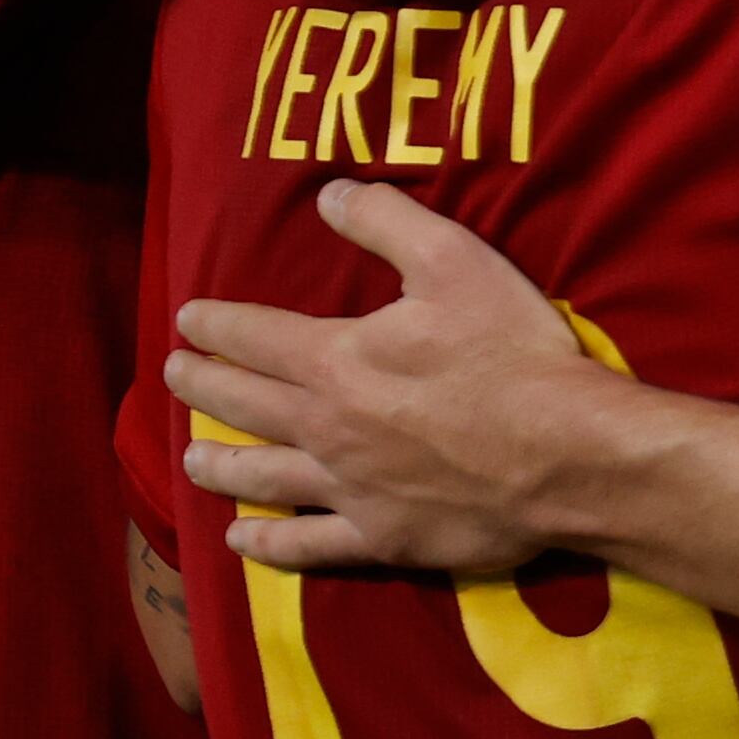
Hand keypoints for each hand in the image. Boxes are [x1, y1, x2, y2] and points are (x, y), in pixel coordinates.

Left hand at [168, 181, 608, 574]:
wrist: (564, 454)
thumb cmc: (511, 353)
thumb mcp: (455, 262)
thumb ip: (386, 222)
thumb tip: (328, 194)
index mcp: (336, 359)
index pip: (256, 336)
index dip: (217, 325)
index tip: (187, 320)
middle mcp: (325, 427)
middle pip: (245, 404)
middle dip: (202, 386)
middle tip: (174, 374)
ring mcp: (347, 489)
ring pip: (261, 476)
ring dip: (219, 463)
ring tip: (191, 458)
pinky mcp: (378, 538)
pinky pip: (307, 544)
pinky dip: (267, 542)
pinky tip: (244, 538)